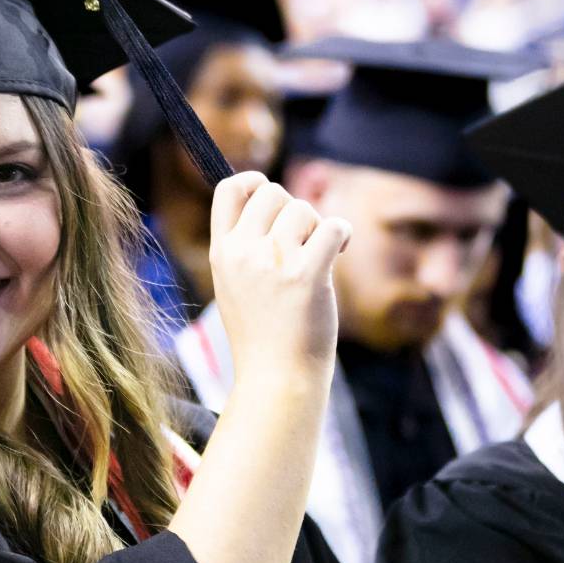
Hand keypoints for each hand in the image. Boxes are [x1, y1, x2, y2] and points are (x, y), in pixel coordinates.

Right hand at [208, 171, 350, 381]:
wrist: (277, 379)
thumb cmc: (263, 335)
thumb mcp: (235, 285)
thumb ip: (245, 246)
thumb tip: (270, 199)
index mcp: (221, 252)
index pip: (228, 188)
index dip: (255, 182)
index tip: (274, 200)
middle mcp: (242, 252)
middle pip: (272, 192)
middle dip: (295, 210)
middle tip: (303, 241)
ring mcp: (273, 263)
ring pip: (304, 209)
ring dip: (318, 227)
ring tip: (319, 257)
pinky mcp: (306, 275)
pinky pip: (333, 226)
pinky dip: (342, 234)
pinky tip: (339, 251)